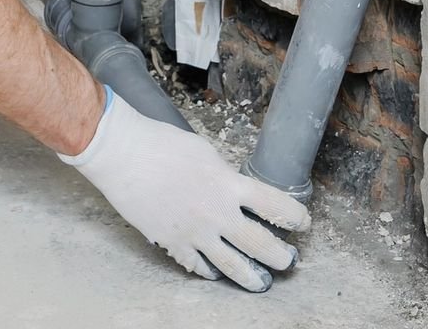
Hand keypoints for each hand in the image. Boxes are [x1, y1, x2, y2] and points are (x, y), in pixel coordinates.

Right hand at [60, 87, 310, 290]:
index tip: (302, 222)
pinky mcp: (173, 242)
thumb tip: (232, 188)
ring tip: (262, 283)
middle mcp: (217, 213)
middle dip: (280, 257)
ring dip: (251, 277)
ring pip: (232, 265)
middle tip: (288, 261)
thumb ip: (224, 175)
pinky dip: (208, 272)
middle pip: (261, 244)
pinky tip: (215, 275)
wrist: (124, 156)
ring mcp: (195, 232)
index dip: (295, 217)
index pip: (276, 205)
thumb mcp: (205, 152)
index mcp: (229, 185)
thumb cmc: (161, 144)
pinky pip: (197, 265)